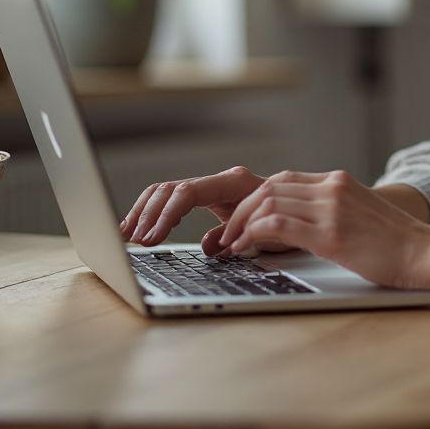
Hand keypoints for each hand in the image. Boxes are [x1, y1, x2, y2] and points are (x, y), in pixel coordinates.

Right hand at [118, 165, 295, 256]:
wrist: (300, 210)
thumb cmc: (285, 220)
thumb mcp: (265, 232)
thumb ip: (236, 236)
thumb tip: (210, 248)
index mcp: (234, 182)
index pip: (188, 192)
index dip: (166, 215)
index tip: (152, 239)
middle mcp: (221, 180)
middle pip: (171, 189)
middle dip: (149, 214)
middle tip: (134, 240)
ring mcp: (213, 186)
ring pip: (167, 191)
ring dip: (146, 212)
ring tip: (129, 235)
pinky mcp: (208, 196)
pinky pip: (174, 199)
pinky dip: (155, 212)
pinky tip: (144, 230)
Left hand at [217, 169, 429, 289]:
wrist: (425, 253)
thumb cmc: (396, 244)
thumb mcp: (359, 215)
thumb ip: (330, 211)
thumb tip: (296, 225)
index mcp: (338, 181)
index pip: (283, 180)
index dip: (254, 200)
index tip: (241, 222)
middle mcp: (332, 187)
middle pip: (270, 188)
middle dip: (241, 211)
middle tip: (227, 235)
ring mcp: (331, 208)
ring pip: (268, 202)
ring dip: (242, 223)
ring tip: (232, 244)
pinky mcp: (331, 233)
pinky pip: (277, 224)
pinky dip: (253, 235)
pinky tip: (246, 248)